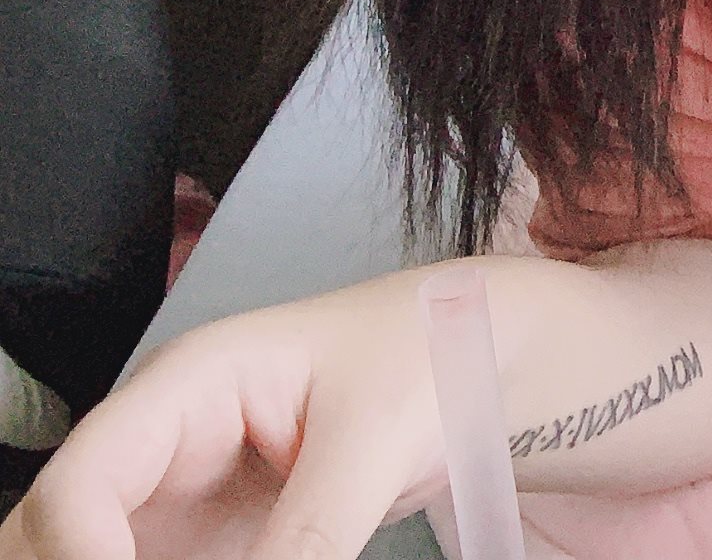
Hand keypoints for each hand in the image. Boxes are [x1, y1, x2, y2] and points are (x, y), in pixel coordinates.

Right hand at [0, 270, 451, 559]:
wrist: (475, 356)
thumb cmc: (425, 358)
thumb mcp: (376, 440)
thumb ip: (313, 534)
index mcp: (189, 385)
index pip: (79, 484)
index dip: (80, 556)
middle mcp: (159, 445)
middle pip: (50, 535)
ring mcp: (172, 498)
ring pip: (90, 555)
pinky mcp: (202, 542)